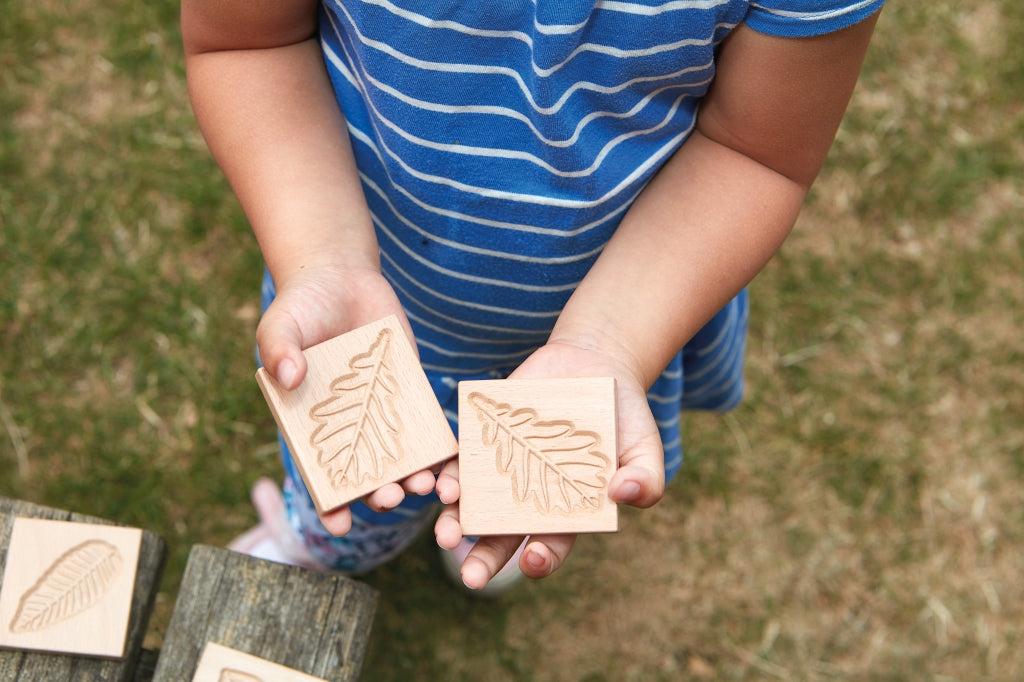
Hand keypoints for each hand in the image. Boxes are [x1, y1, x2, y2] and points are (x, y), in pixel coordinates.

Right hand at [257, 264, 437, 534]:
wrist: (340, 277)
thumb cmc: (301, 306)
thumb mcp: (280, 323)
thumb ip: (279, 349)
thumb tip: (289, 377)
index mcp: (309, 423)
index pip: (319, 473)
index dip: (329, 501)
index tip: (338, 525)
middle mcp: (347, 425)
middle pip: (364, 471)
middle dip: (377, 492)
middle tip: (390, 498)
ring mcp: (380, 410)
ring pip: (399, 456)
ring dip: (412, 475)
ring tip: (426, 486)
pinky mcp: (409, 391)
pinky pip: (425, 423)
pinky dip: (438, 444)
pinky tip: (451, 458)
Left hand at [434, 340, 665, 589]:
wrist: (593, 365)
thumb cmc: (623, 417)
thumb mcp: (647, 447)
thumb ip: (646, 479)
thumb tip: (624, 494)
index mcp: (567, 511)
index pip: (550, 544)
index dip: (541, 558)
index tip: (532, 560)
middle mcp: (529, 496)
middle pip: (502, 536)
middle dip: (485, 558)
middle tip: (471, 577)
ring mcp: (504, 468)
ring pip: (473, 504)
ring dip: (455, 521)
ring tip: (446, 533)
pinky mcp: (486, 437)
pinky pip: (461, 460)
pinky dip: (447, 474)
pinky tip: (439, 482)